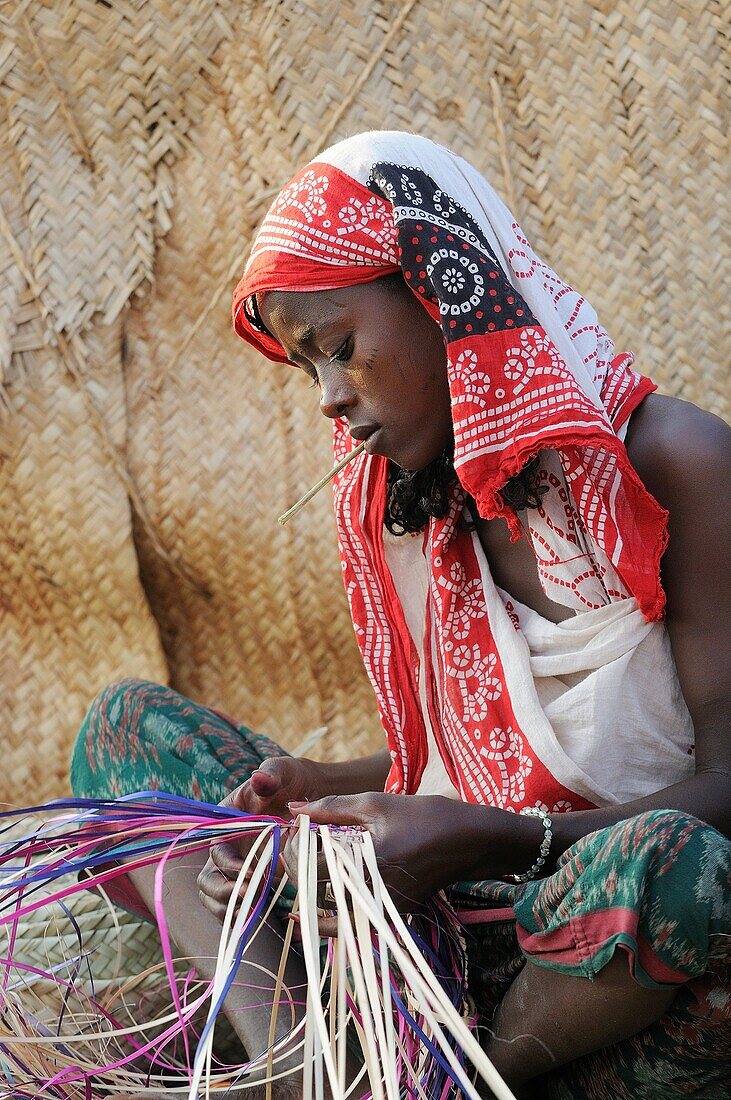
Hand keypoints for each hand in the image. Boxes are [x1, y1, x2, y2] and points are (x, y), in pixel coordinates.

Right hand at [198, 756, 328, 922]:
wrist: (311, 792)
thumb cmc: (291, 779)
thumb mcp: (283, 771)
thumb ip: (270, 775)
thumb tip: (259, 779)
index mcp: (226, 821)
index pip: (216, 849)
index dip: (229, 865)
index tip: (253, 873)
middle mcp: (228, 845)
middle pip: (208, 879)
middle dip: (224, 893)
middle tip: (253, 895)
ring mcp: (239, 865)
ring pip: (217, 898)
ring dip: (231, 908)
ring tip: (257, 906)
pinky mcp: (254, 879)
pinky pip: (237, 905)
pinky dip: (244, 913)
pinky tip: (264, 912)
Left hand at [282, 792, 483, 932]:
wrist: (469, 841)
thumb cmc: (424, 816)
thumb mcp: (375, 803)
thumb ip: (330, 806)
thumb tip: (293, 808)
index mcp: (365, 861)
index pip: (308, 867)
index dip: (291, 851)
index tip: (289, 833)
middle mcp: (372, 892)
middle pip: (314, 891)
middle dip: (296, 870)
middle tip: (290, 849)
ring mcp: (383, 909)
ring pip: (329, 911)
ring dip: (310, 891)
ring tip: (305, 868)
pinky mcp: (392, 915)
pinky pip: (352, 921)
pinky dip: (332, 915)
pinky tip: (318, 905)